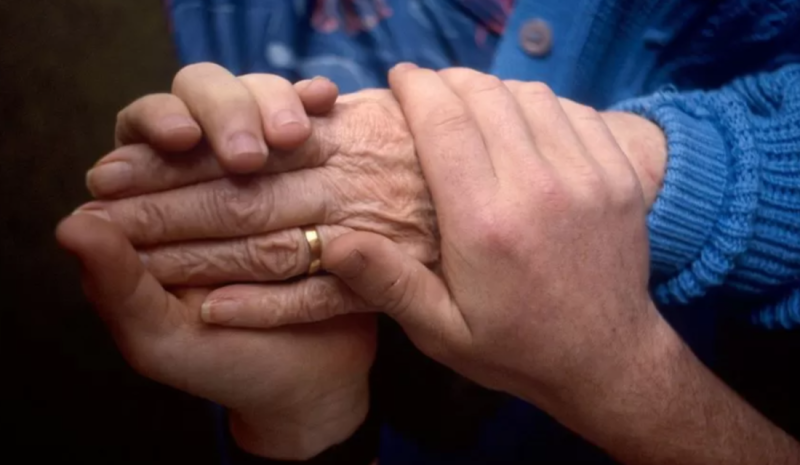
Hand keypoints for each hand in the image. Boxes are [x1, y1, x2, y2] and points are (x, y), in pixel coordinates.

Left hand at [63, 65, 375, 459]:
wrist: (310, 380)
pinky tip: (325, 101)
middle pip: (205, 99)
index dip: (157, 122)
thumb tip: (73, 224)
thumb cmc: (227, 363)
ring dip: (274, 104)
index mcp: (156, 204)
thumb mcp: (162, 337)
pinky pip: (318, 128)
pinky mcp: (316, 174)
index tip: (178, 138)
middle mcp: (209, 173)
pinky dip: (316, 108)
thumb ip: (116, 286)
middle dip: (227, 112)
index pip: (142, 132)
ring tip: (293, 132)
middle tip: (249, 152)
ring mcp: (269, 168)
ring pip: (263, 102)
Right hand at [321, 65, 663, 417]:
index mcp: (485, 223)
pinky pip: (576, 112)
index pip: (444, 123)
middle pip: (486, 96)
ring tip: (473, 103)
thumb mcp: (441, 332)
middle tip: (430, 88)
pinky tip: (525, 123)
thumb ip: (389, 282)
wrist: (607, 361)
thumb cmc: (515, 348)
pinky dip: (543, 104)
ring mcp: (589, 177)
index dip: (416, 87)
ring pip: (532, 95)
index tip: (399, 77)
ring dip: (495, 89)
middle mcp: (538, 188)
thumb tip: (333, 240)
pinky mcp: (621, 176)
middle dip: (449, 80)